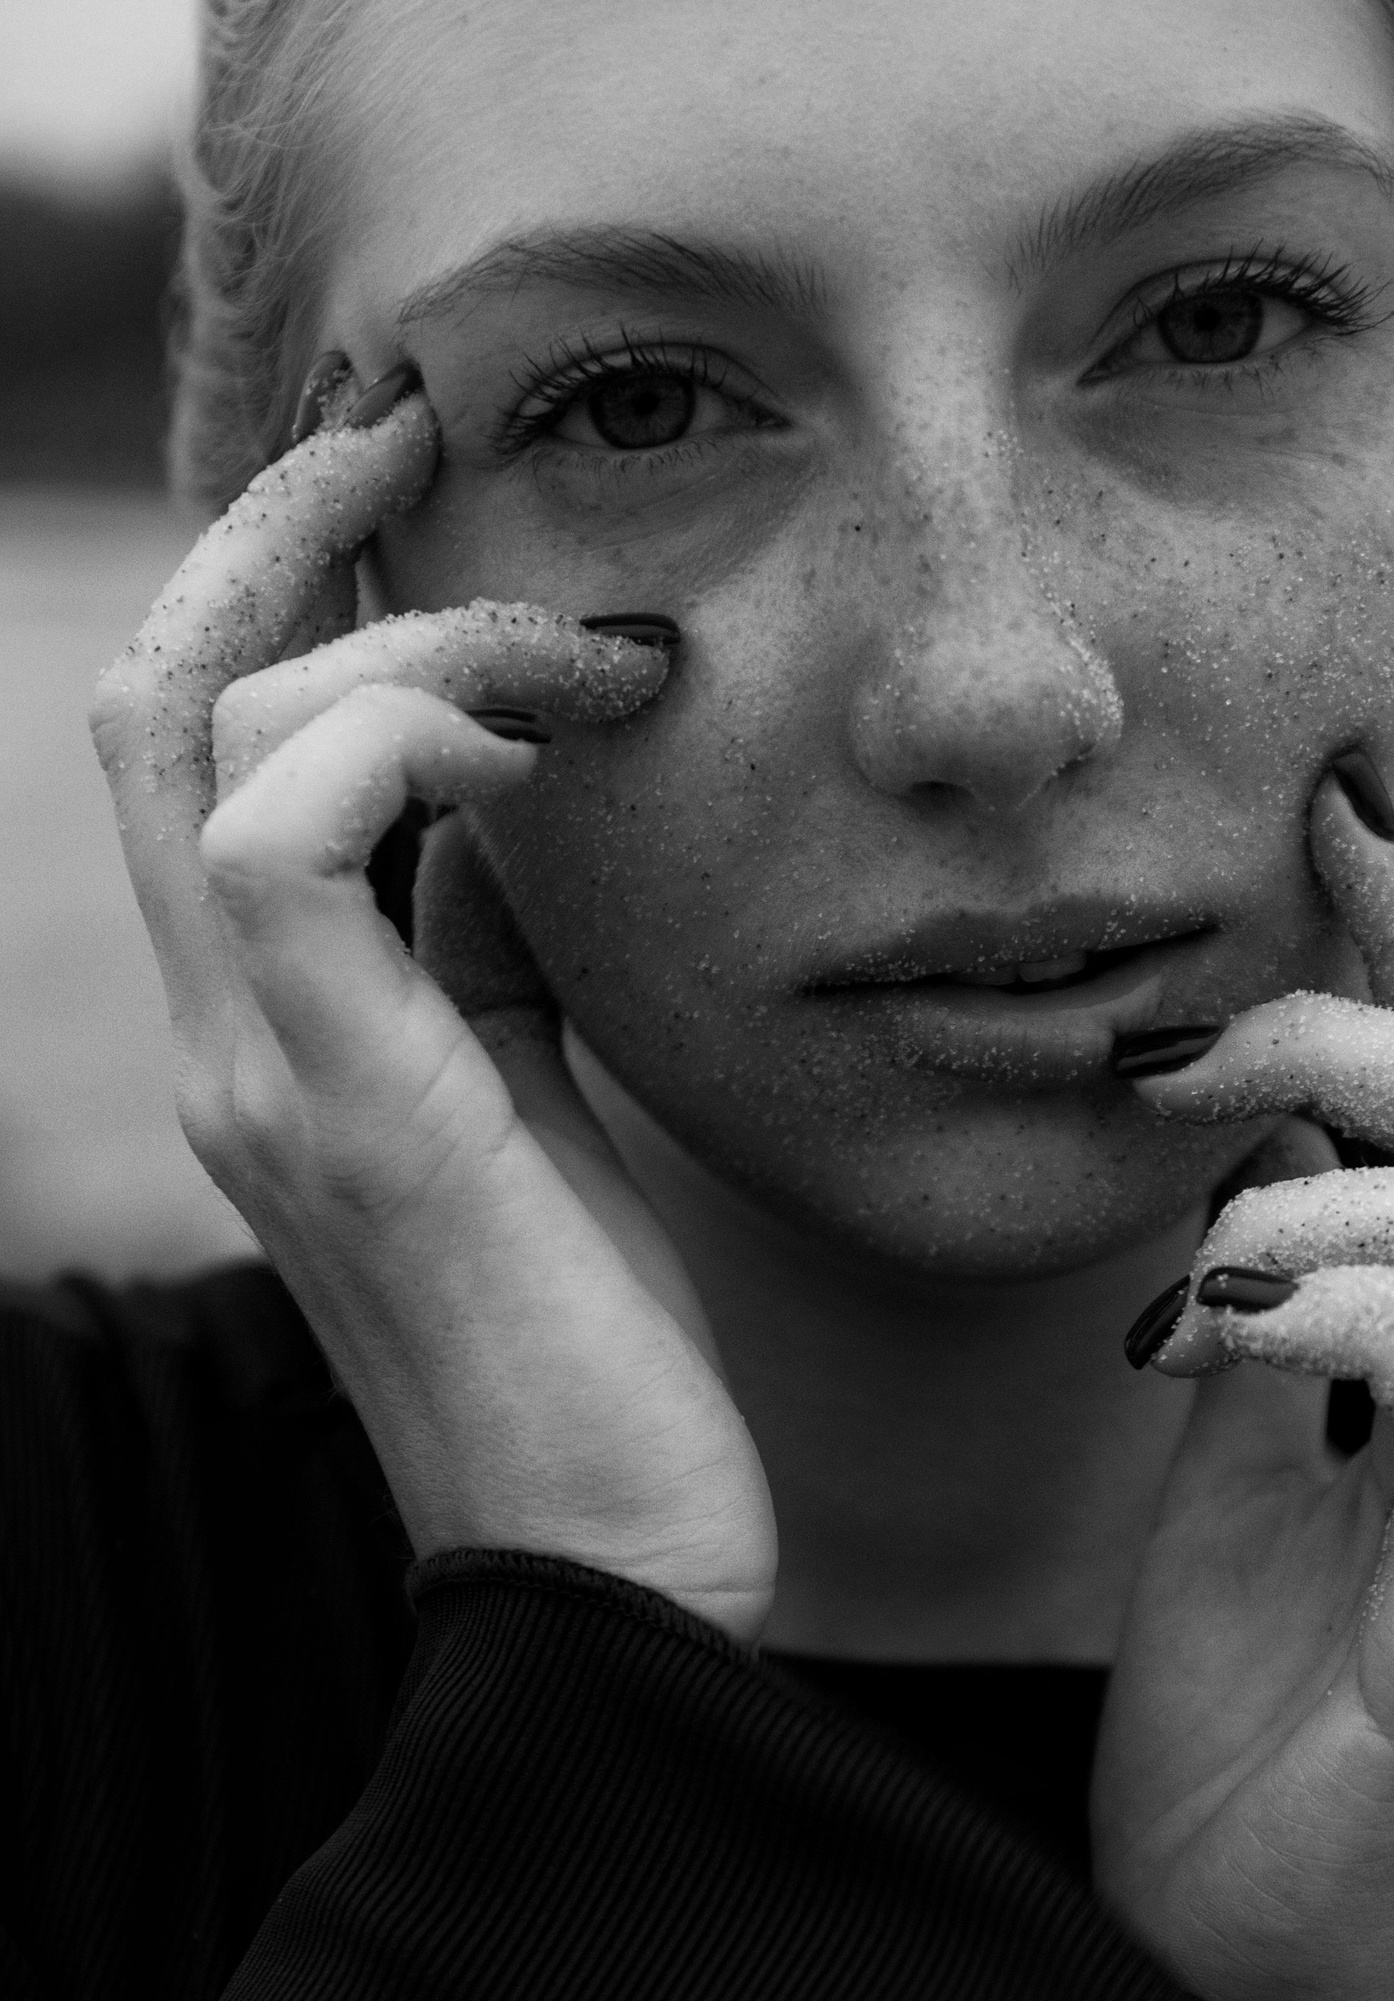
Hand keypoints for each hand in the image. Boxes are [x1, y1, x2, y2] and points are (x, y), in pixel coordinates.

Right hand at [89, 384, 775, 1639]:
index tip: (406, 488)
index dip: (279, 593)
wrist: (616, 1559)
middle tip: (412, 434)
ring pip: (209, 736)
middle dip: (280, 535)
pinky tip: (539, 751)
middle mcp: (225, 1039)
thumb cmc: (601, 1353)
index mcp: (270, 1035)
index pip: (202, 755)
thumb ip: (490, 961)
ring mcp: (259, 1071)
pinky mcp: (341, 1103)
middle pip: (161, 703)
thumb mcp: (540, 1110)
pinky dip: (405, 737)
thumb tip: (522, 809)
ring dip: (390, 634)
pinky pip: (289, 832)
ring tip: (565, 654)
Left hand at [1092, 772, 1393, 2000]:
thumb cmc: (1235, 1714)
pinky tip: (1213, 1336)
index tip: (1327, 813)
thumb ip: (1265, 1301)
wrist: (1233, 1958)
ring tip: (1187, 1248)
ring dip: (1329, 1177)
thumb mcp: (1228, 1458)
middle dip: (1363, 1024)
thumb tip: (1238, 1137)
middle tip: (1172, 1055)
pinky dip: (1345, 1314)